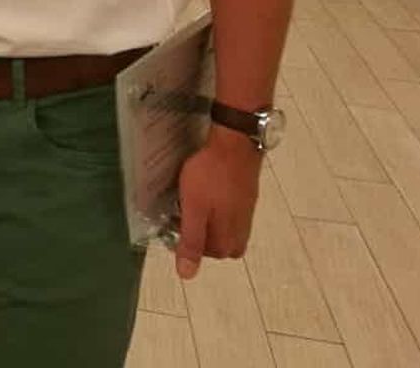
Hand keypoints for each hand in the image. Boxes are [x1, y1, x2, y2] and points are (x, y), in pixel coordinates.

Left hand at [173, 129, 263, 278]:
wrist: (235, 144)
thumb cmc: (209, 176)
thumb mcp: (194, 210)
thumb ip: (191, 242)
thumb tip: (186, 275)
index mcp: (230, 240)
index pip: (203, 254)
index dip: (184, 240)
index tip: (171, 222)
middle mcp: (242, 232)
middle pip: (215, 243)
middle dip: (198, 232)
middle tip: (181, 210)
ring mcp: (247, 215)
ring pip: (223, 228)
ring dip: (207, 220)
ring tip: (192, 201)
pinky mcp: (247, 199)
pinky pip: (229, 214)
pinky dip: (216, 209)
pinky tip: (207, 193)